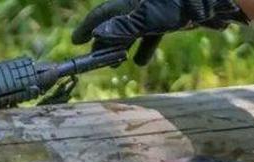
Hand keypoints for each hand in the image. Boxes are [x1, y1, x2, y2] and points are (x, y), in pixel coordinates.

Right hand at [72, 0, 240, 64]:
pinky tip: (140, 61)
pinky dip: (145, 46)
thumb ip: (122, 26)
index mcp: (131, 1)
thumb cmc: (177, 4)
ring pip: (134, 30)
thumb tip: (99, 34)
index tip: (76, 41)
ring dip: (124, 47)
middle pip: (117, 23)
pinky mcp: (172, 17)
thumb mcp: (147, 17)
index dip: (88, 27)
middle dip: (105, 42)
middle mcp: (140, 4)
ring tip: (117, 63)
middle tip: (95, 58)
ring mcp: (156, 11)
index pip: (103, 14)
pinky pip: (152, 33)